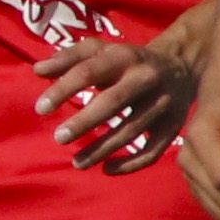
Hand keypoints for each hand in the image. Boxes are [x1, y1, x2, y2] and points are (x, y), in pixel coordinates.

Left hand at [31, 32, 195, 174]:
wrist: (182, 65)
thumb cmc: (127, 60)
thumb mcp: (99, 50)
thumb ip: (68, 58)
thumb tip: (38, 70)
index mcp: (123, 57)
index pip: (88, 71)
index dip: (63, 89)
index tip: (40, 109)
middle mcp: (146, 79)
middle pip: (113, 102)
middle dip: (84, 122)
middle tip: (59, 138)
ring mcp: (164, 103)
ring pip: (132, 130)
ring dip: (103, 149)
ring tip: (76, 162)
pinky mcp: (174, 125)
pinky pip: (154, 150)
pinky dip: (131, 163)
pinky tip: (106, 169)